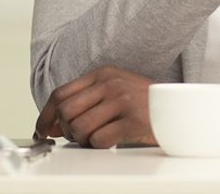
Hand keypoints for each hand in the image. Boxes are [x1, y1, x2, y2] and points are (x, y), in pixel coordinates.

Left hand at [34, 66, 154, 148]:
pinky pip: (98, 141)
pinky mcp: (132, 121)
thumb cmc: (144, 102)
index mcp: (104, 73)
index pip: (61, 93)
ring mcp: (122, 101)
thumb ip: (85, 100)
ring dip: (83, 140)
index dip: (46, 115)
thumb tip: (51, 124)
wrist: (177, 107)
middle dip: (66, 129)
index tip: (42, 129)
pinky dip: (100, 146)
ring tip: (98, 136)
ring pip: (79, 128)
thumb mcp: (114, 89)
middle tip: (76, 135)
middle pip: (66, 111)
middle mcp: (111, 84)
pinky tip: (112, 140)